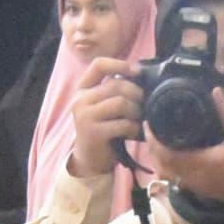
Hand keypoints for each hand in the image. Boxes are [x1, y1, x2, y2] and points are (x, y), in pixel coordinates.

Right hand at [69, 62, 146, 178]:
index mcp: (83, 89)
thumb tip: (142, 76)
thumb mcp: (103, 106)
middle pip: (116, 84)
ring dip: (136, 111)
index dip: (120, 64)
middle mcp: (80, 100)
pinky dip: (133, 128)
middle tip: (143, 105)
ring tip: (137, 119)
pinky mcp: (93, 133)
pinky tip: (133, 133)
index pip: (99, 65)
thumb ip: (114, 91)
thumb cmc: (103, 129)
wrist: (89, 159)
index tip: (137, 72)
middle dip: (136, 93)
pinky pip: (122, 123)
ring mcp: (85, 116)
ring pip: (120, 102)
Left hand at [138, 89, 223, 214]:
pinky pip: (176, 179)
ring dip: (159, 159)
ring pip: (167, 174)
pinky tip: (173, 154)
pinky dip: (169, 168)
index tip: (149, 124)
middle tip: (151, 129)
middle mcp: (193, 177)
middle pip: (161, 164)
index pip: (166, 153)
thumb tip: (215, 91)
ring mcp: (195, 186)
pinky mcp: (199, 191)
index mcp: (201, 162)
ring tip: (159, 140)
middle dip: (153, 148)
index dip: (153, 140)